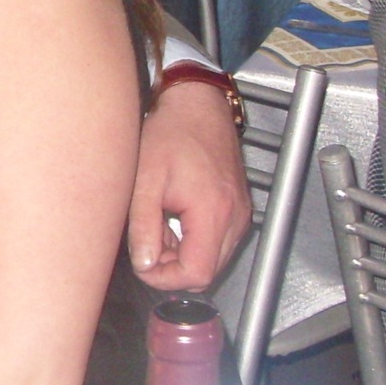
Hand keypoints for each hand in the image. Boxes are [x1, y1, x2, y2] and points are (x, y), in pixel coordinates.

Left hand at [128, 78, 245, 290]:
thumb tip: (144, 265)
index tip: (144, 265)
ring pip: (213, 258)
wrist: (197, 105)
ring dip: (183, 253)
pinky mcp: (239, 208)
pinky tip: (175, 215)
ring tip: (161, 222)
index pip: (197, 273)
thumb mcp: (146, 181)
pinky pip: (219, 240)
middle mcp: (236, 217)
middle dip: (173, 266)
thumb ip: (143, 227)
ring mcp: (241, 213)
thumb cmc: (172, 134)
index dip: (167, 279)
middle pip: (208, 272)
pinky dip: (195, 239)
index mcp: (214, 212)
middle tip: (149, 240)